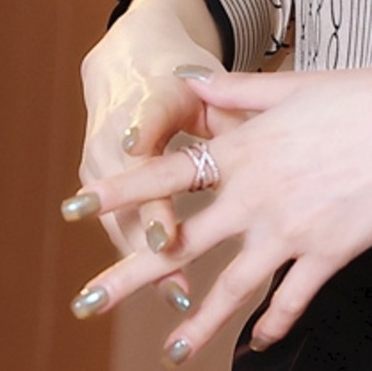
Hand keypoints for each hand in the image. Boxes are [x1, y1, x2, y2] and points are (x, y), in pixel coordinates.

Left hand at [66, 67, 371, 362]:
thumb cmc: (366, 97)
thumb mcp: (297, 86)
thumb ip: (239, 92)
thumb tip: (192, 83)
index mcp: (247, 150)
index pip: (167, 174)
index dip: (117, 191)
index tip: (72, 206)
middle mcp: (258, 196)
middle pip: (182, 243)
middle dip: (130, 275)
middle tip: (87, 302)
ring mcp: (291, 230)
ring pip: (231, 288)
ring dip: (196, 324)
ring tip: (169, 354)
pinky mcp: (328, 253)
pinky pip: (293, 298)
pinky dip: (275, 322)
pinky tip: (260, 341)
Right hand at [73, 0, 226, 305]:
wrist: (128, 70)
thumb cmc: (177, 79)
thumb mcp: (203, 85)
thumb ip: (230, 106)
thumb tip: (267, 128)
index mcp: (145, 106)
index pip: (145, 138)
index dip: (153, 169)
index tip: (164, 207)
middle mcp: (116, 142)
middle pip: (128, 196)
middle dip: (146, 232)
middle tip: (173, 259)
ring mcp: (104, 170)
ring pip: (124, 224)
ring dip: (147, 263)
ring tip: (180, 300)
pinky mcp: (106, 194)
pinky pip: (128, 232)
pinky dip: (153, 264)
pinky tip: (180, 298)